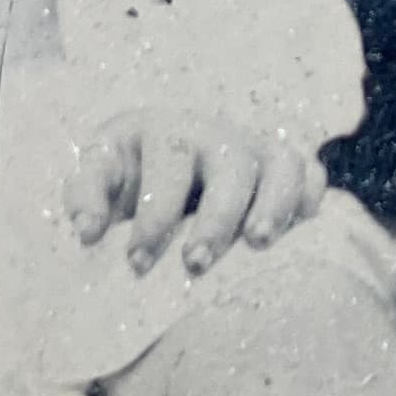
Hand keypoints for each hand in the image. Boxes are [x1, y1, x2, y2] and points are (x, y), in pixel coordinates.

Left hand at [65, 122, 326, 277]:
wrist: (161, 160)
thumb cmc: (127, 176)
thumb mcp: (99, 176)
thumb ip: (86, 197)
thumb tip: (88, 232)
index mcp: (162, 130)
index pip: (166, 161)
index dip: (154, 213)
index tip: (137, 263)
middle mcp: (213, 133)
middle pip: (228, 165)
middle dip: (215, 218)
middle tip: (195, 265)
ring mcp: (252, 147)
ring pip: (278, 165)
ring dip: (272, 205)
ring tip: (258, 244)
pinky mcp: (282, 165)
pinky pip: (309, 174)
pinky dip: (307, 198)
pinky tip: (298, 230)